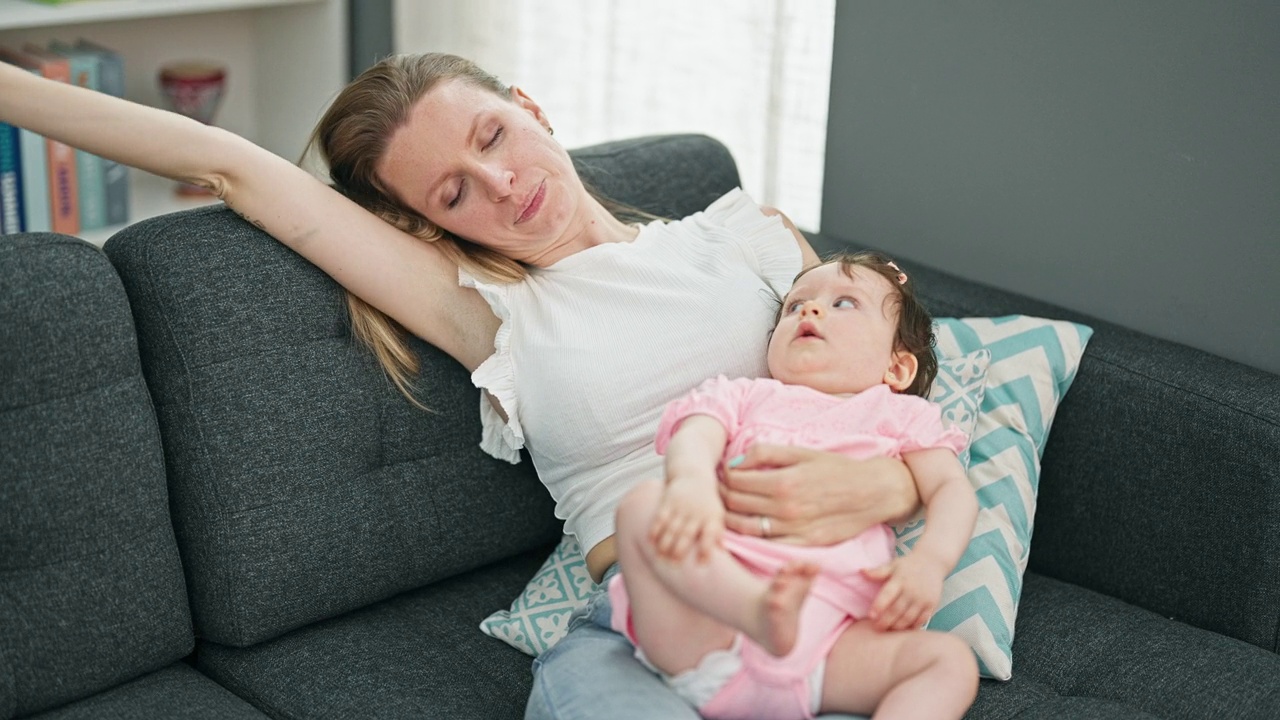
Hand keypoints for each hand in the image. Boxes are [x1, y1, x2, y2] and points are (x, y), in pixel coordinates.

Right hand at [650, 474, 723, 561]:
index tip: (701, 563)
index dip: (706, 549)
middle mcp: (696, 513)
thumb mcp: (718, 515)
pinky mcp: (668, 501)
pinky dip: (655, 529)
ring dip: (665, 544)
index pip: (710, 535)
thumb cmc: (707, 501)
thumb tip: (722, 551)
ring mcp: (681, 507)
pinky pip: (660, 517)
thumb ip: (718, 533)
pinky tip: (650, 541)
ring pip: (671, 528)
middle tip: (672, 566)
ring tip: (659, 557)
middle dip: (679, 550)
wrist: (693, 475)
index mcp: (711, 518)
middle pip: (686, 534)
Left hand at [719, 444, 918, 545]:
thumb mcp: (802, 452)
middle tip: (719, 490)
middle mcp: (785, 508)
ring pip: (744, 527)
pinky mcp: (802, 545)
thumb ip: (766, 453)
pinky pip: (766, 544)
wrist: (872, 493)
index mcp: (783, 481)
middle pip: (735, 504)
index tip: (724, 473)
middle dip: (721, 495)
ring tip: (726, 509)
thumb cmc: (836, 469)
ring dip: (728, 518)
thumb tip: (735, 461)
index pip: (736, 480)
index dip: (724, 476)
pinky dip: (749, 536)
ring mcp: (793, 530)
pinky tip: (744, 527)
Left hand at [862, 551, 948, 630]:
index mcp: (900, 579)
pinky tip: (903, 630)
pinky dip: (912, 627)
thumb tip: (861, 571)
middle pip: (897, 610)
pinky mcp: (931, 605)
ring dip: (897, 627)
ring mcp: (922, 598)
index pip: (887, 594)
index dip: (878, 606)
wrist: (932, 562)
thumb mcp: (893, 565)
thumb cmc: (909, 565)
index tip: (871, 616)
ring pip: (908, 618)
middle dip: (885, 621)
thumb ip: (878, 571)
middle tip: (877, 628)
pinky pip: (921, 620)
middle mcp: (912, 590)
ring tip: (888, 630)